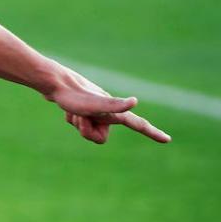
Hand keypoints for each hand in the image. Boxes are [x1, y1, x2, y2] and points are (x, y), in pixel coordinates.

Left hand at [47, 71, 169, 144]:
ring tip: (73, 110)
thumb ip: (115, 105)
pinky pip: (78, 124)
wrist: (53, 82)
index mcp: (114, 112)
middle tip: (80, 116)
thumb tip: (135, 101)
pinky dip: (71, 119)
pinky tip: (66, 109)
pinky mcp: (82, 109)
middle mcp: (107, 111)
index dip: (152, 133)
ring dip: (77, 124)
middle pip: (100, 138)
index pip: (138, 125)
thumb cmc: (75, 96)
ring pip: (87, 132)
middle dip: (87, 132)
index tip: (167, 139)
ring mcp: (94, 110)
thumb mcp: (95, 104)